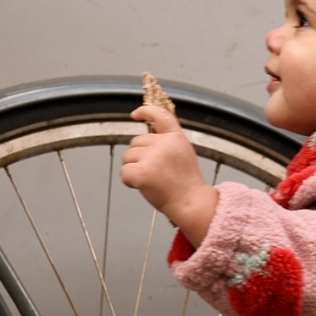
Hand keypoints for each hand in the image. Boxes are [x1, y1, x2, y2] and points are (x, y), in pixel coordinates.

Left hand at [121, 105, 218, 246]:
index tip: (136, 114)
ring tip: (153, 179)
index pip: (160, 116)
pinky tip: (143, 186)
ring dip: (134, 168)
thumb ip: (168, 140)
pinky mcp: (142, 172)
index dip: (146, 112)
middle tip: (157, 172)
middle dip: (140, 156)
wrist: (190, 203)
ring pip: (128, 156)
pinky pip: (124, 172)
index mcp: (176, 137)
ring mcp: (152, 157)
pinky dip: (129, 181)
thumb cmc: (185, 183)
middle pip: (136, 142)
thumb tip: (149, 133)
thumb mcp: (183, 153)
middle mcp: (164, 144)